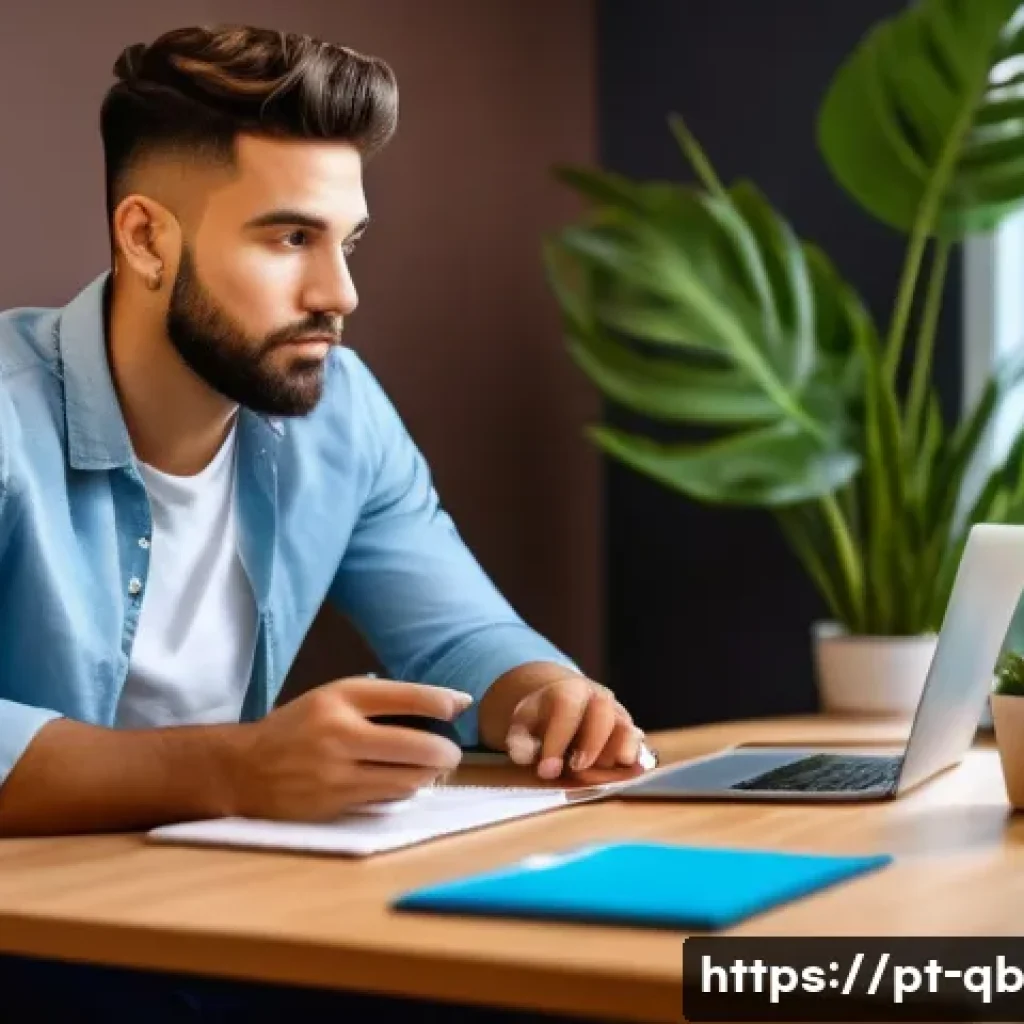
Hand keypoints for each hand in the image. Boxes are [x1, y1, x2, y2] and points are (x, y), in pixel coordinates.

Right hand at [224, 677, 470, 820]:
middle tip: (452, 752)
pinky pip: (386, 800)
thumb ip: (381, 699)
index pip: (406, 696)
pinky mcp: (334, 804)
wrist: (242, 769)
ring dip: (427, 776)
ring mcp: (336, 773)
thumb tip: (447, 702)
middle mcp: (339, 733)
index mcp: (339, 698)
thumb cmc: (298, 728)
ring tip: (430, 770)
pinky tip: (401, 784)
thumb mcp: (332, 698)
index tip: (459, 705)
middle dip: (445, 752)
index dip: (441, 701)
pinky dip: (401, 792)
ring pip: (406, 779)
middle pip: (416, 745)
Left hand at [504, 674, 644, 780]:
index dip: (558, 738)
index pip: (567, 706)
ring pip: (628, 731)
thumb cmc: (541, 722)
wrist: (564, 708)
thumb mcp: (523, 725)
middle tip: (576, 769)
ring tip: (600, 774)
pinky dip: (634, 765)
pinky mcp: (631, 738)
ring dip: (616, 756)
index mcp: (569, 690)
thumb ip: (520, 740)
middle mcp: (599, 699)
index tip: (547, 770)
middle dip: (591, 744)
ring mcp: (618, 717)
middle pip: (604, 712)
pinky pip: (641, 750)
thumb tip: (527, 754)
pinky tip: (621, 777)